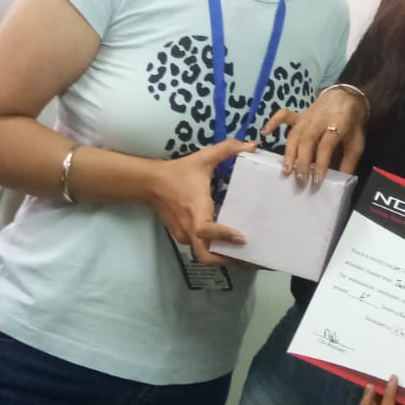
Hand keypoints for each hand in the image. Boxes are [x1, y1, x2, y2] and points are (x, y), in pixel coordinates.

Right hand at [148, 138, 253, 264]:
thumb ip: (227, 149)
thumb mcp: (203, 158)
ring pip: (205, 255)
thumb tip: (253, 145)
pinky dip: (216, 251)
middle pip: (206, 256)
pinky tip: (232, 248)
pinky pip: (201, 249)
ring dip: (224, 258)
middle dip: (228, 260)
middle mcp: (189, 228)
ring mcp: (185, 235)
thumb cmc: (180, 172)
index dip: (223, 235)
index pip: (205, 229)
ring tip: (248, 256)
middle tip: (251, 258)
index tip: (241, 237)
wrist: (152, 183)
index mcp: (195, 210)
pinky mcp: (183, 236)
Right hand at [264, 89, 365, 184]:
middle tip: (300, 181)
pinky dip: (273, 122)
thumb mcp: (357, 143)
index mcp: (336, 124)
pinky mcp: (299, 114)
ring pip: (294, 134)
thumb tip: (341, 182)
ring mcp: (307, 116)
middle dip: (302, 162)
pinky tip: (265, 133)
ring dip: (289, 153)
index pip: (326, 146)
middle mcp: (319, 120)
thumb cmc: (351, 124)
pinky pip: (283, 115)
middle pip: (307, 140)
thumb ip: (349, 161)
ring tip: (287, 171)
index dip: (321, 164)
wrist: (346, 97)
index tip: (317, 182)